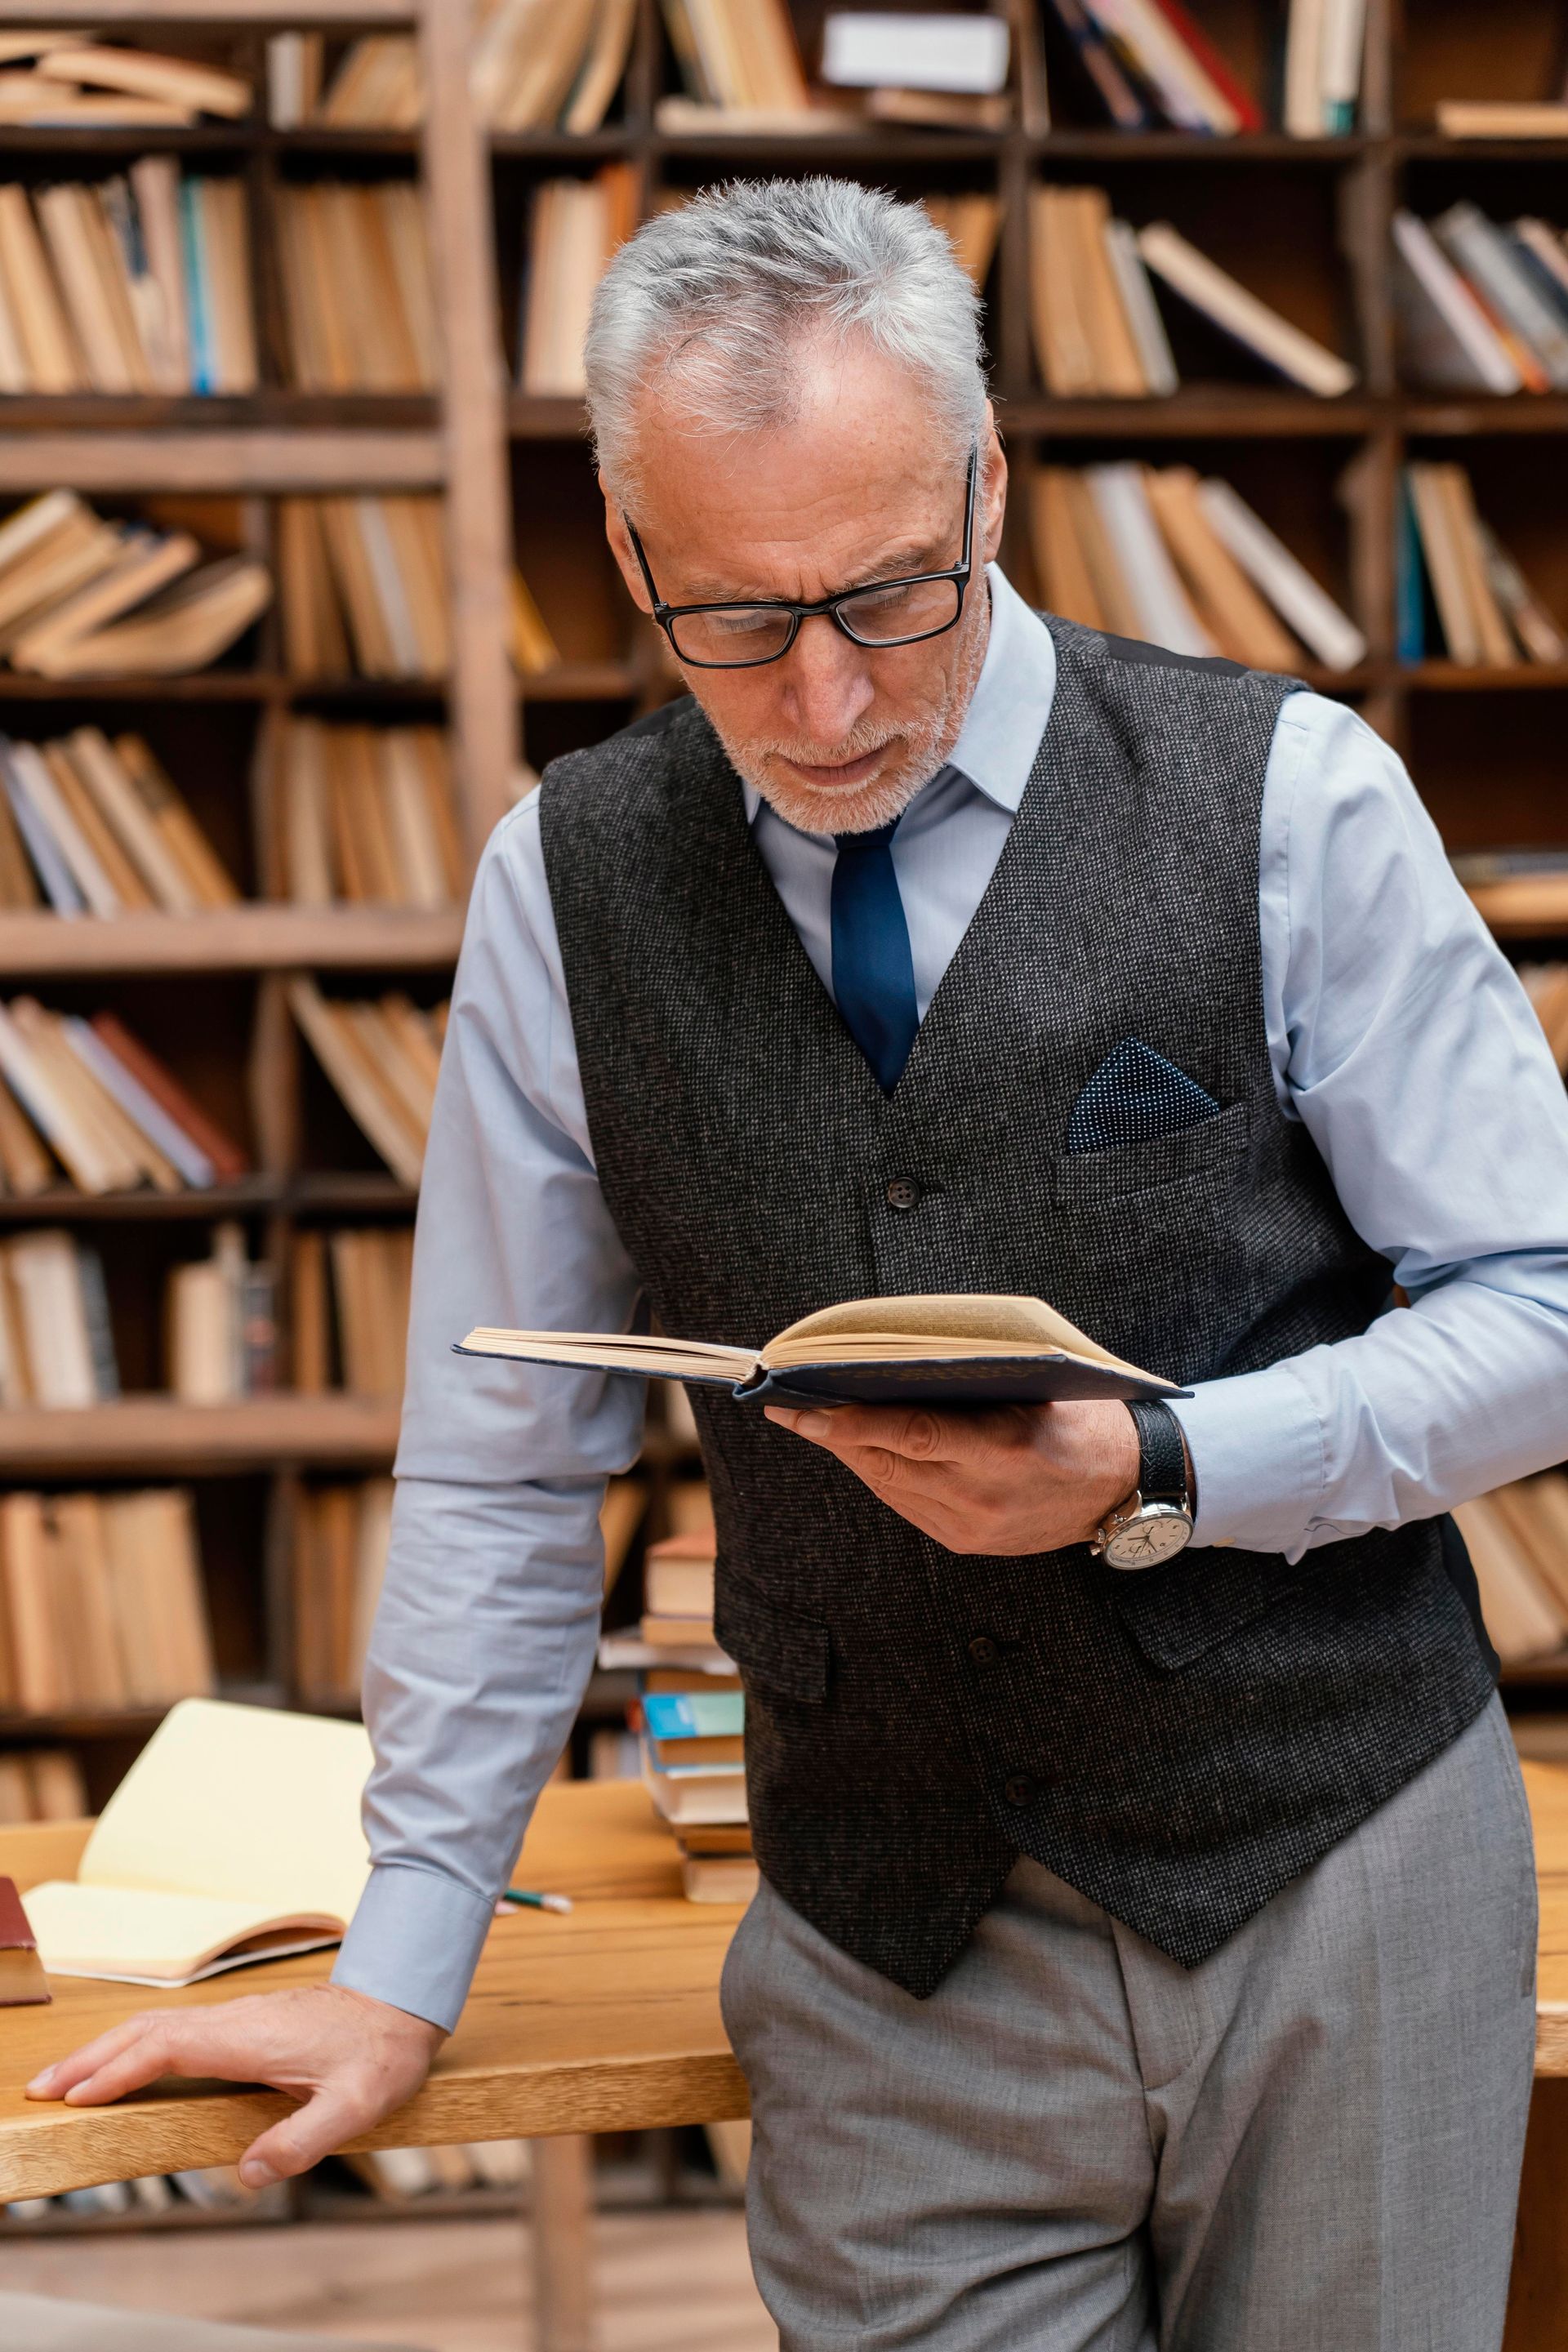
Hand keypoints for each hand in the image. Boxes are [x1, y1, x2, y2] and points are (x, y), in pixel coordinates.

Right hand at [24, 1983, 443, 2189]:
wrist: (404, 2002)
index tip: (74, 2095)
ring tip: (68, 2079)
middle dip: (91, 2057)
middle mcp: (234, 2020)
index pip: (165, 2049)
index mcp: (248, 2038)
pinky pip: (176, 2028)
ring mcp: (237, 2017)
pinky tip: (128, 2063)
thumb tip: (249, 2175)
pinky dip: (138, 2044)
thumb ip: (305, 2139)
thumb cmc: (382, 2054)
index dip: (117, 2071)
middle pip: (146, 2030)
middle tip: (42, 2089)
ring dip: (109, 2049)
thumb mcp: (356, 2106)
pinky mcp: (244, 2022)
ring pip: (158, 2025)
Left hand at [763, 1398, 1139, 1555]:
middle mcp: (981, 1497)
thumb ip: (972, 1378)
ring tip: (817, 1419)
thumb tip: (894, 1360)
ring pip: (887, 1485)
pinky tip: (862, 1448)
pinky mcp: (967, 1543)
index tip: (801, 1406)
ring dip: (850, 1452)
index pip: (908, 1435)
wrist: (1125, 1488)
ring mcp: (972, 1527)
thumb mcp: (1039, 1384)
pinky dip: (879, 1472)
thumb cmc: (1083, 1418)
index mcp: (1002, 1451)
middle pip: (885, 1462)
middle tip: (791, 1402)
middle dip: (833, 1433)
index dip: (848, 1422)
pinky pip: (905, 1504)